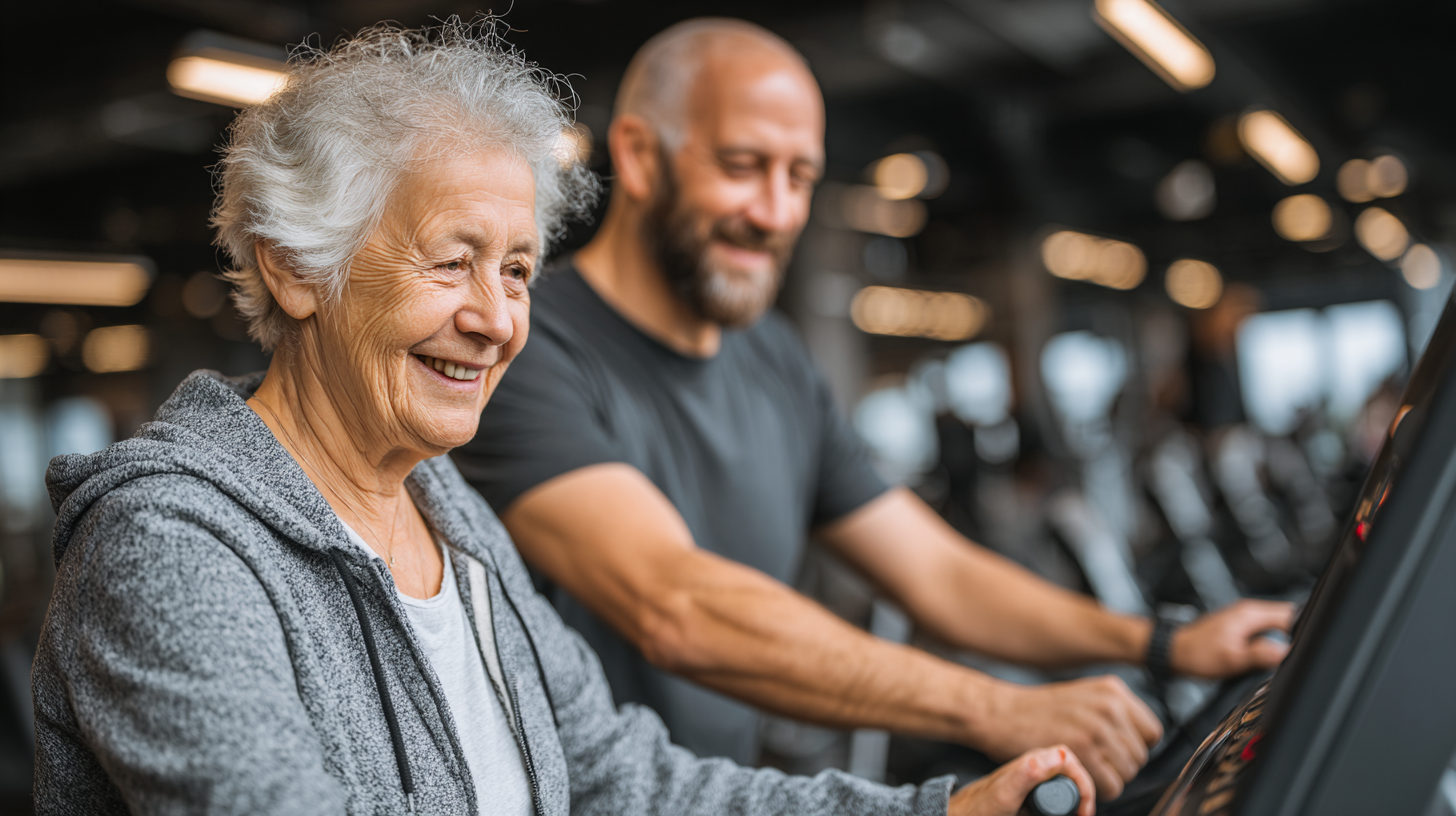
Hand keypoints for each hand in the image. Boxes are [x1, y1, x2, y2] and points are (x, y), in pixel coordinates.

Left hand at [947, 745, 1095, 815]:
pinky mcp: (1032, 794)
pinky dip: (1061, 809)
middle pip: (1073, 777)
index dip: (1085, 787)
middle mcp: (1037, 767)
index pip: (1073, 763)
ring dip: (1074, 803)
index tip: (1085, 811)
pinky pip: (1054, 798)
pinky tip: (1064, 814)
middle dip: (1082, 798)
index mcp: (1035, 760)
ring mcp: (1035, 780)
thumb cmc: (980, 806)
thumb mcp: (1007, 791)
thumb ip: (1028, 772)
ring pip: (1066, 788)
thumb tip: (1058, 754)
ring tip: (1075, 815)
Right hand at [979, 675, 1161, 800]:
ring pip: (1128, 772)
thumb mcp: (1082, 698)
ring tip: (1086, 769)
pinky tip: (1082, 778)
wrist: (1000, 712)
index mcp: (1113, 691)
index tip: (1117, 751)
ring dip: (1110, 778)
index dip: (1135, 746)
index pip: (1152, 731)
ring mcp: (1097, 727)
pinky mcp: (1083, 749)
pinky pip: (1112, 785)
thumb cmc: (1035, 710)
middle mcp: (1109, 706)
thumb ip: (1110, 712)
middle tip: (1096, 763)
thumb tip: (1133, 739)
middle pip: (1140, 755)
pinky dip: (1100, 790)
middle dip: (1120, 765)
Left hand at [1169, 600, 1294, 677]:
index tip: (1309, 646)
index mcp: (1250, 615)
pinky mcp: (1239, 625)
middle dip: (1296, 633)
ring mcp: (1243, 617)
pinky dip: (1272, 638)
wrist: (1174, 651)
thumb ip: (1260, 654)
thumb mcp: (1232, 659)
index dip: (1304, 630)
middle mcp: (1248, 611)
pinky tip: (1270, 653)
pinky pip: (1265, 628)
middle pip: (1285, 617)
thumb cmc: (1197, 654)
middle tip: (1301, 653)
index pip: (1289, 615)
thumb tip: (1285, 651)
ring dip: (1284, 636)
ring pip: (1276, 623)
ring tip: (1287, 654)